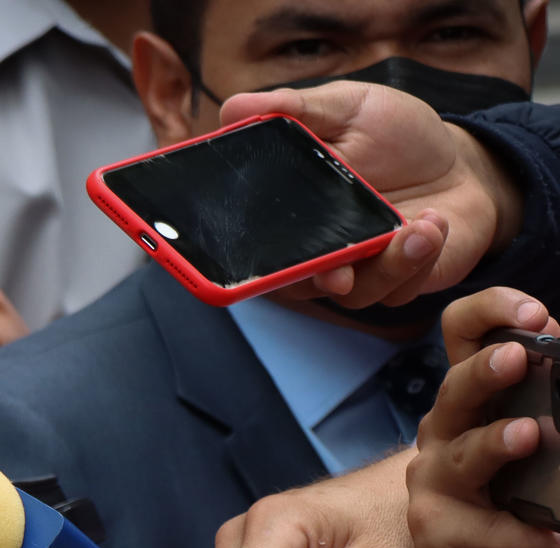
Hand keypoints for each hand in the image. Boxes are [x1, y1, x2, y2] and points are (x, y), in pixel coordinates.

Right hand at [219, 81, 520, 308]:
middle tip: (336, 273)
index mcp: (287, 212)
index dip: (238, 258)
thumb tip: (231, 107)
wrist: (462, 163)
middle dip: (314, 279)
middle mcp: (311, 251)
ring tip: (420, 228)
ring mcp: (355, 272)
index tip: (253, 248)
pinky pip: (397, 290)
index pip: (245, 244)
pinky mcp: (396, 283)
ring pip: (351, 293)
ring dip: (387, 266)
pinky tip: (435, 224)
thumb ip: (295, 110)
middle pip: (291, 283)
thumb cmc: (396, 135)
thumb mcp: (347, 107)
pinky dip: (419, 260)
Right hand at [406, 287, 559, 547]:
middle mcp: (447, 434)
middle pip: (454, 389)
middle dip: (486, 370)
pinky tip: (558, 536)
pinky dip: (527, 532)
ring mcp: (435, 484)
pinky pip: (484, 529)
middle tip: (520, 357)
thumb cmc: (535, 513)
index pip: (463, 335)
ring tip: (531, 436)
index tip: (535, 313)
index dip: (490, 312)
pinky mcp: (437, 534)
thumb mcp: (559, 455)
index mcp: (477, 400)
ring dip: (495, 443)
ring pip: (458, 454)